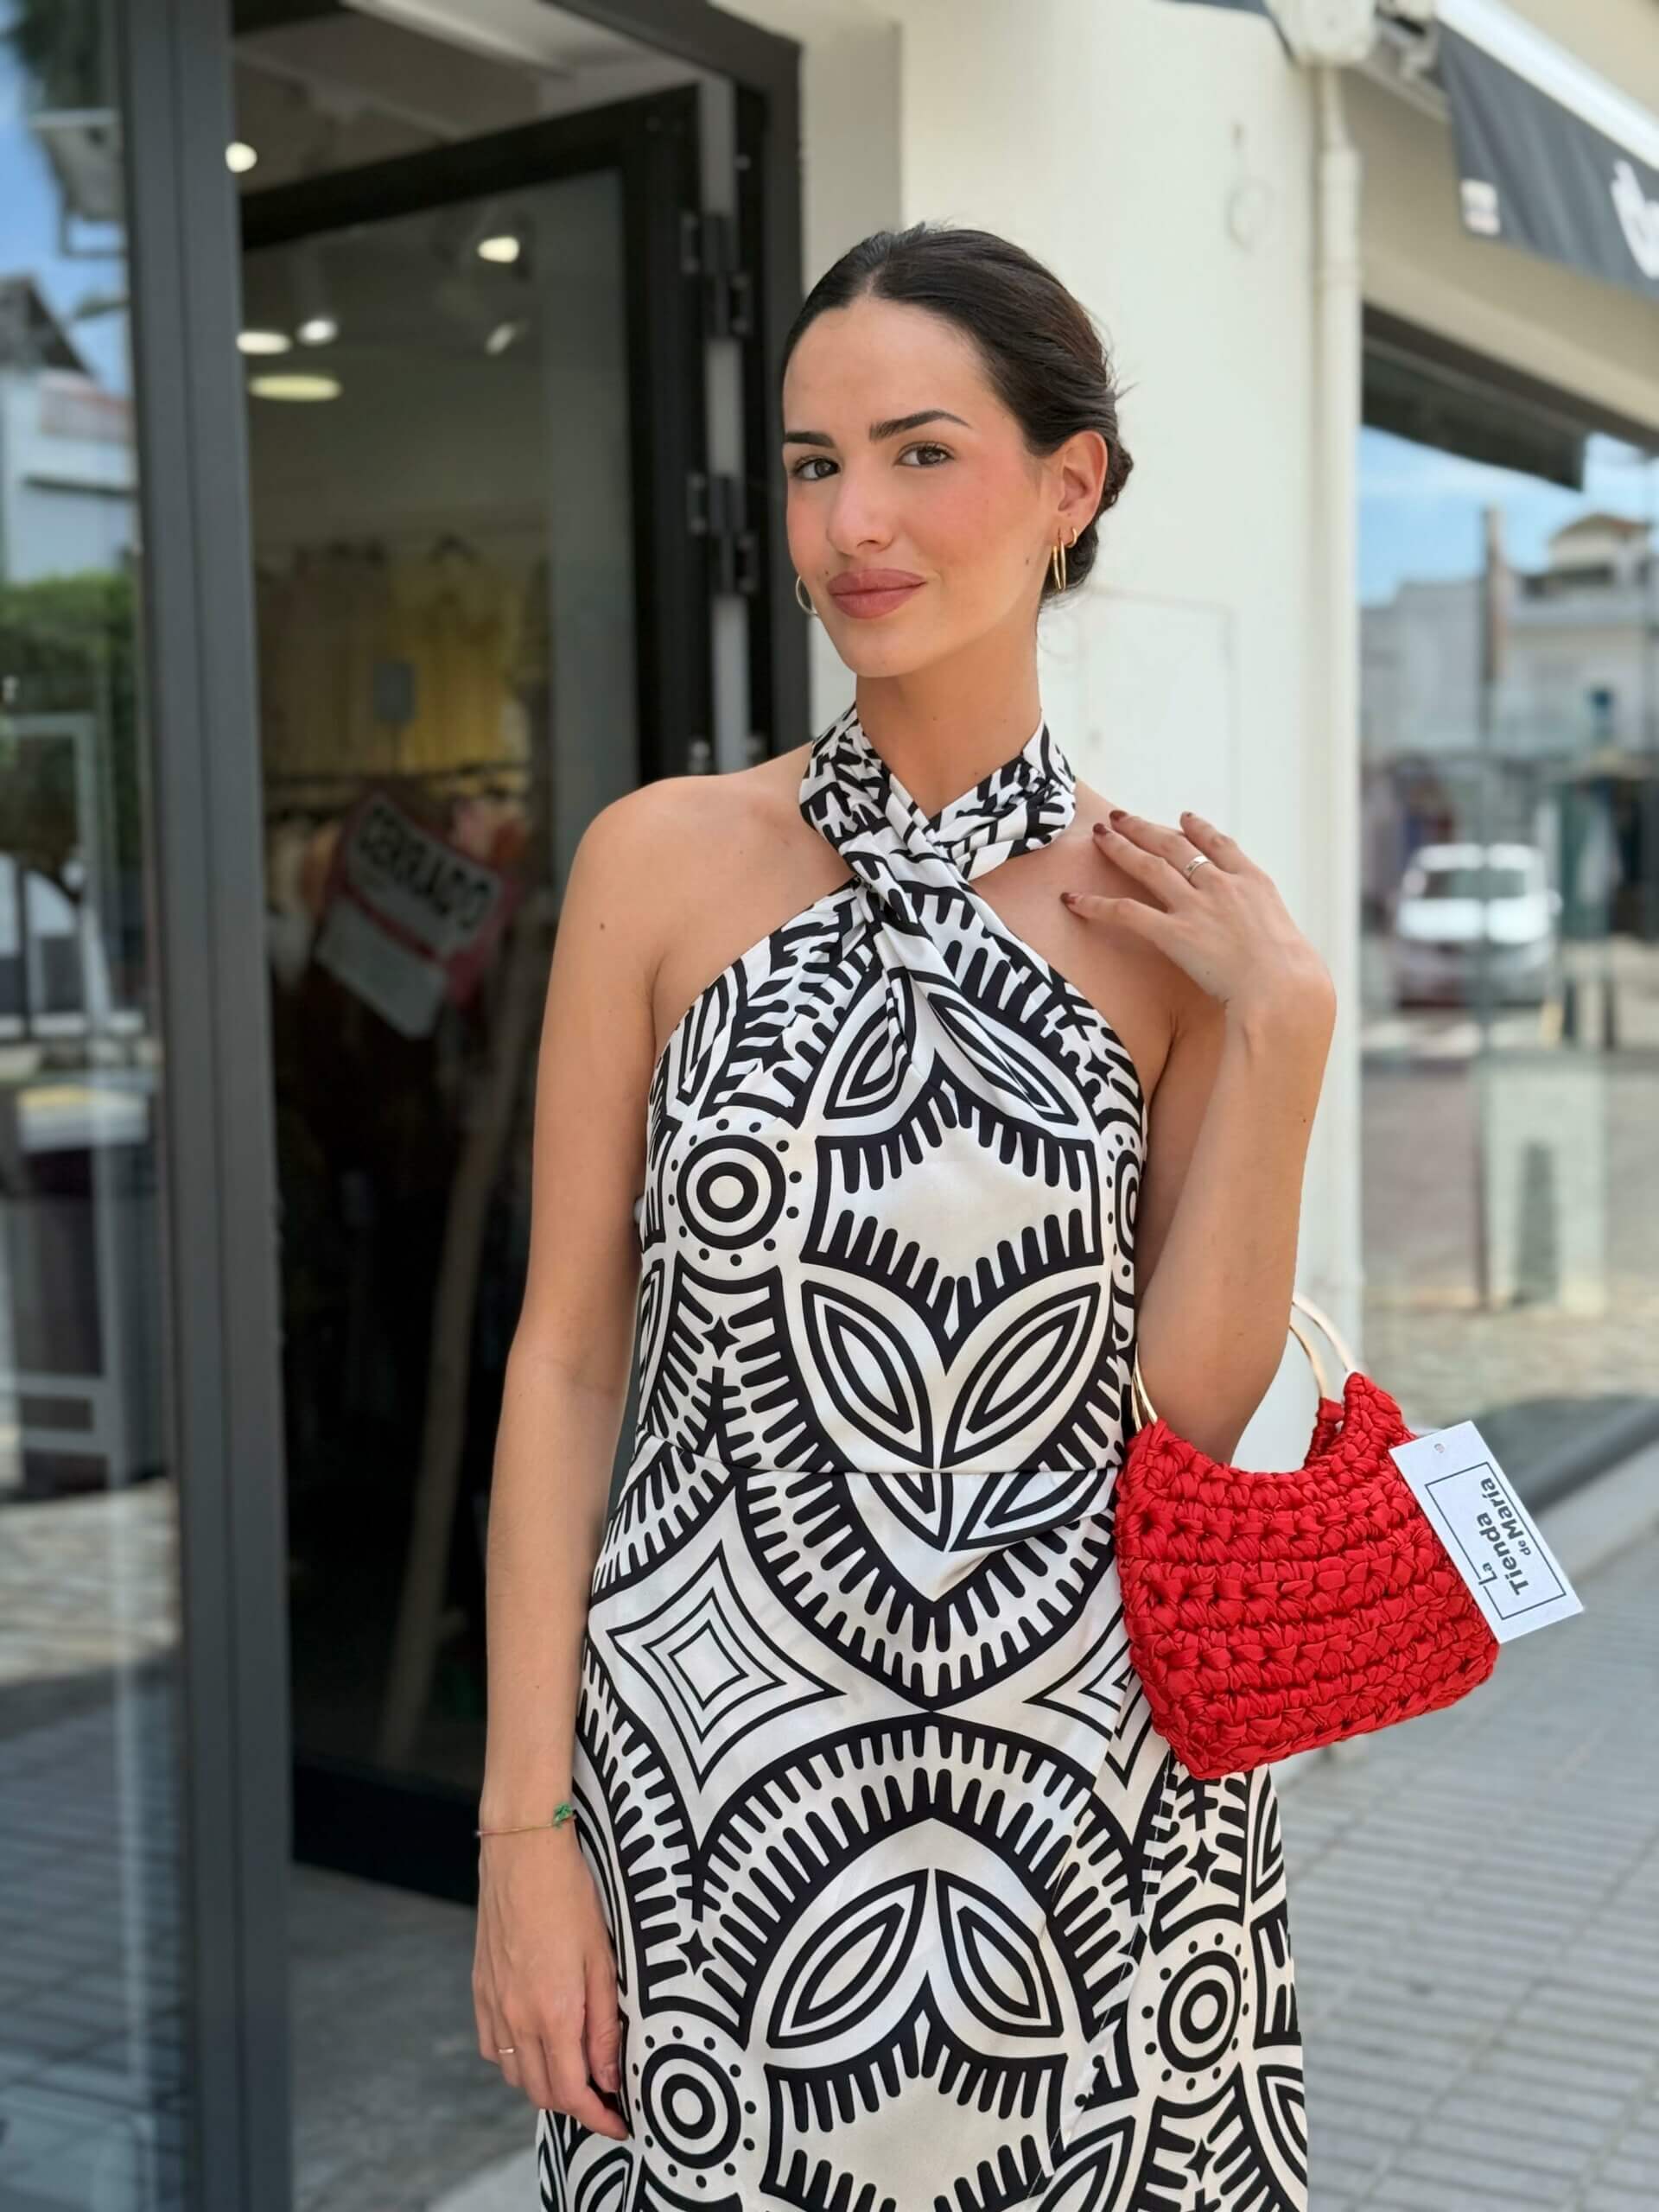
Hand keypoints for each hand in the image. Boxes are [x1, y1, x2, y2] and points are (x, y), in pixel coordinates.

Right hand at [473, 1829, 628, 2135]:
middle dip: (576, 2105)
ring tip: (576, 2071)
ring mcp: (494, 2005)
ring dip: (545, 2086)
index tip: (620, 2124)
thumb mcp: (602, 1958)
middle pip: (542, 2092)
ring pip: (515, 2075)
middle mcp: (518, 2018)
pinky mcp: (481, 1989)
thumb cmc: (571, 1896)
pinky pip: (494, 2048)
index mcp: (554, 2012)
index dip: (598, 2118)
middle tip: (606, 2096)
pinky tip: (538, 2044)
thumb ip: (604, 2024)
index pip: (572, 2092)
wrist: (523, 1852)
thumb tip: (610, 2076)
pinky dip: (516, 2061)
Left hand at [1061, 807, 1333, 1023]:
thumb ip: (1265, 928)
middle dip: (1145, 828)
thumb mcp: (1287, 939)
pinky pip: (1126, 912)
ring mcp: (1196, 906)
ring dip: (1121, 847)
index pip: (1219, 844)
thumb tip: (1263, 942)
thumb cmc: (1292, 977)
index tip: (1183, 818)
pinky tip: (1073, 899)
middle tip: (1121, 817)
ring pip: (1149, 866)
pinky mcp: (1174, 933)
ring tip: (1100, 834)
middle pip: (1176, 846)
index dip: (1197, 829)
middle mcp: (1221, 885)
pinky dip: (1096, 904)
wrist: (1284, 988)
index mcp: (1253, 882)